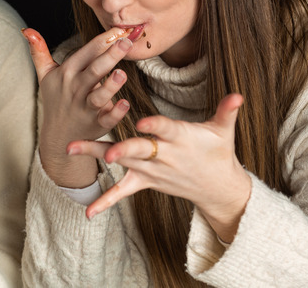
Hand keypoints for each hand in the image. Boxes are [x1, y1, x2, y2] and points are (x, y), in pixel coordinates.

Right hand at [22, 27, 132, 187]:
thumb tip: (27, 30)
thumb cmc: (56, 99)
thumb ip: (39, 51)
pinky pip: (106, 119)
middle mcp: (76, 90)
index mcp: (67, 73)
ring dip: (111, 85)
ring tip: (122, 73)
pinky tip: (125, 103)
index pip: (86, 53)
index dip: (103, 40)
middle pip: (94, 71)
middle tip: (126, 41)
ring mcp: (86, 108)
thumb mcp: (45, 74)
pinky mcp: (96, 125)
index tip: (119, 28)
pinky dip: (115, 113)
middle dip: (110, 56)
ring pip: (99, 96)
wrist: (58, 136)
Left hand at [70, 94, 251, 241]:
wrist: (218, 188)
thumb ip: (227, 112)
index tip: (142, 122)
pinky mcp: (145, 181)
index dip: (155, 126)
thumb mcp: (224, 132)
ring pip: (122, 162)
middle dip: (124, 150)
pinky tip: (87, 212)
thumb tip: (238, 95)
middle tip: (108, 152)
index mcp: (181, 139)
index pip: (166, 130)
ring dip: (95, 154)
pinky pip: (122, 192)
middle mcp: (163, 156)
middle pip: (140, 151)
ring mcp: (152, 171)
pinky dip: (105, 202)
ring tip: (69, 148)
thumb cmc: (218, 152)